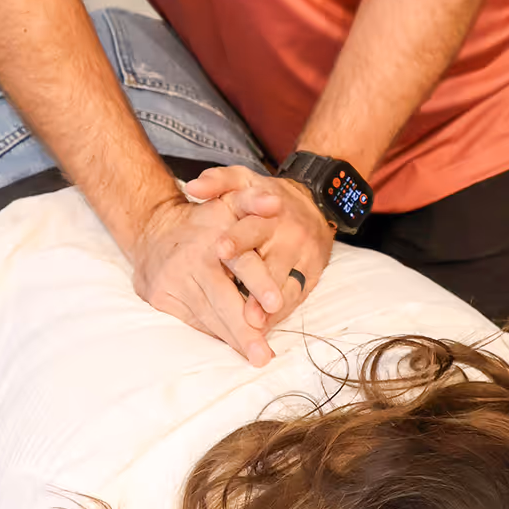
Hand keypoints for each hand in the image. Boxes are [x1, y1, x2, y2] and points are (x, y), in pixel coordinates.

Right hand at [131, 193, 281, 366]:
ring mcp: (172, 281)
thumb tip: (275, 203)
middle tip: (264, 354)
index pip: (241, 262)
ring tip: (255, 356)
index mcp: (213, 236)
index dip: (259, 282)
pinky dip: (213, 333)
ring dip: (232, 339)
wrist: (152, 228)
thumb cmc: (204, 220)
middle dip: (245, 330)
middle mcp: (191, 260)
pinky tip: (231, 344)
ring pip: (208, 317)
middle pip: (222, 300)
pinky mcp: (159, 297)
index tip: (275, 304)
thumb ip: (254, 202)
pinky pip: (192, 321)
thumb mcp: (228, 201)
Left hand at [185, 166, 335, 329]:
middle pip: (272, 265)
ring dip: (270, 308)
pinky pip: (297, 297)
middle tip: (246, 311)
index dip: (236, 240)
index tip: (220, 250)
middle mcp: (289, 235)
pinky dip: (281, 314)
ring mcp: (303, 257)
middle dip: (259, 287)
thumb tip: (193, 186)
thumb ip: (217, 182)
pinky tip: (265, 327)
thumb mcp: (244, 180)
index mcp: (268, 213)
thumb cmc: (267, 196)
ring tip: (254, 326)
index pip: (252, 227)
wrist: (314, 203)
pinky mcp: (313, 274)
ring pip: (287, 286)